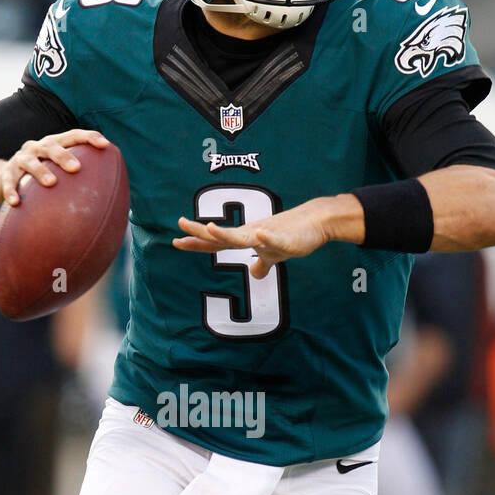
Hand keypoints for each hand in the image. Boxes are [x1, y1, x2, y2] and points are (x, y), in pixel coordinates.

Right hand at [0, 129, 109, 207]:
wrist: (2, 180)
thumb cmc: (40, 179)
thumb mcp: (57, 173)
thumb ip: (78, 179)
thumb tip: (112, 199)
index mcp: (53, 144)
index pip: (73, 136)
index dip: (89, 137)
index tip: (105, 145)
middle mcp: (37, 148)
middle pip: (52, 146)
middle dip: (64, 156)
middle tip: (77, 168)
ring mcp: (21, 159)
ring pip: (30, 162)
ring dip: (41, 171)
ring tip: (51, 183)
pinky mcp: (6, 174)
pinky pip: (9, 182)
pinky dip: (11, 191)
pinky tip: (16, 203)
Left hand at [173, 196, 345, 278]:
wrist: (317, 221)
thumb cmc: (294, 235)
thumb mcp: (275, 254)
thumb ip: (263, 263)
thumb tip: (254, 273)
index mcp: (246, 238)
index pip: (216, 242)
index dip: (197, 243)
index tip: (176, 241)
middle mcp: (251, 233)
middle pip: (222, 235)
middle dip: (201, 231)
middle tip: (180, 223)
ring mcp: (267, 234)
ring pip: (243, 235)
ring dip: (226, 233)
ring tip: (209, 228)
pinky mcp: (286, 238)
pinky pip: (274, 239)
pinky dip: (267, 238)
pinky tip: (259, 236)